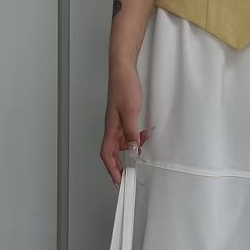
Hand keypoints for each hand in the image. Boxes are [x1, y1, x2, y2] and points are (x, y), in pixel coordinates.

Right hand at [99, 61, 149, 182]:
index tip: (119, 180)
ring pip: (121, 143)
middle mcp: (112, 127)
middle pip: (113, 152)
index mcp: (110, 128)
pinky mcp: (123, 117)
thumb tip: (132, 148)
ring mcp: (117, 122)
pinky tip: (141, 138)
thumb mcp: (130, 111)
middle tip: (129, 175)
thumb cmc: (123, 86)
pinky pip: (127, 134)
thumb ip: (131, 132)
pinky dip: (134, 139)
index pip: (107, 154)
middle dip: (120, 165)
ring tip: (139, 153)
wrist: (123, 70)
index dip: (112, 169)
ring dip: (129, 151)